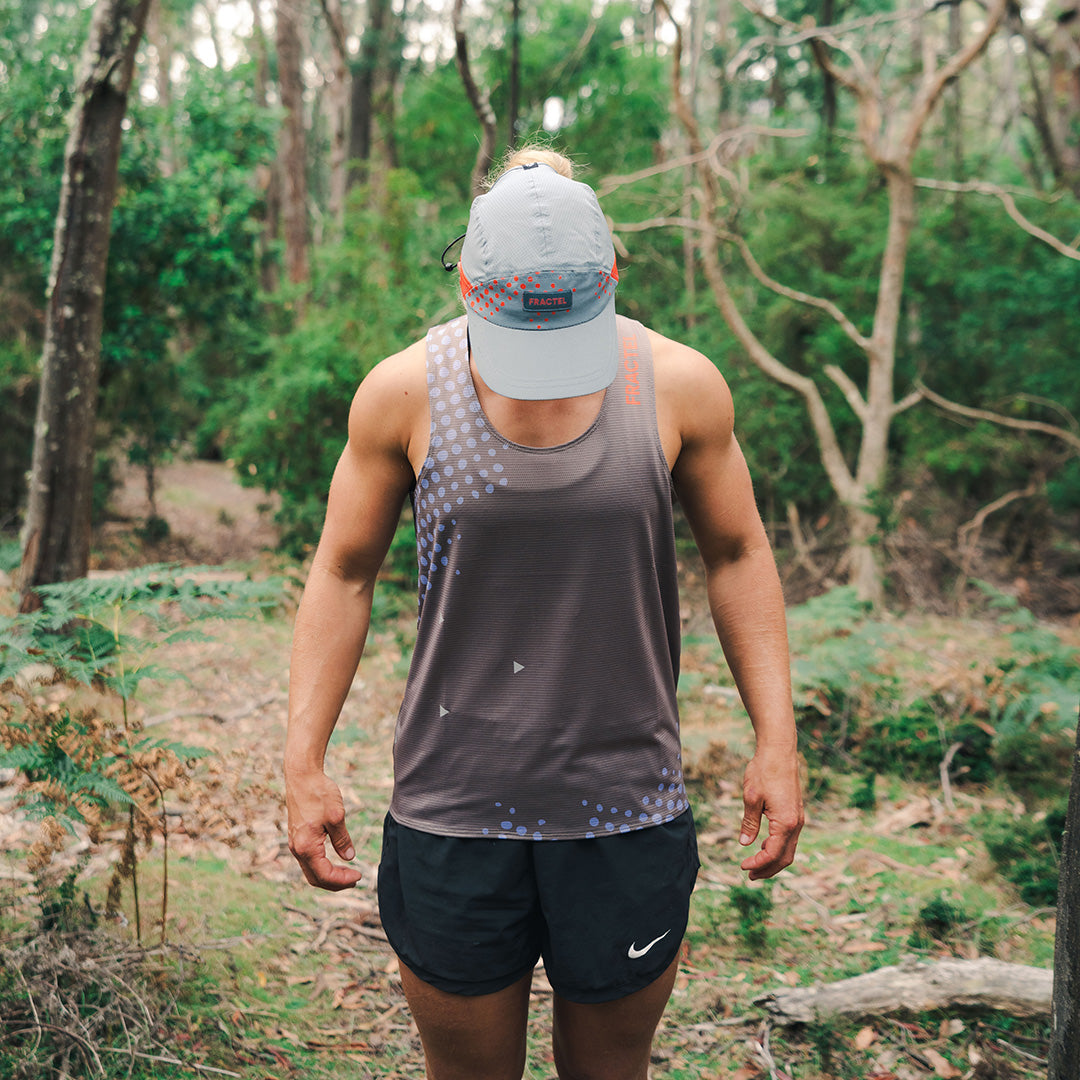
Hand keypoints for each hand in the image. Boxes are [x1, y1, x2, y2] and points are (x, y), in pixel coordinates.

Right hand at [285, 769, 362, 890]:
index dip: (342, 880)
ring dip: (329, 875)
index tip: (359, 875)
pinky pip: (308, 860)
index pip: (324, 875)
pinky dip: (322, 866)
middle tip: (355, 878)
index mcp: (306, 846)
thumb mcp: (336, 816)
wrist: (302, 775)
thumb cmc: (319, 793)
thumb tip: (350, 858)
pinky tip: (335, 860)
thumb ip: (342, 839)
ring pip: (311, 870)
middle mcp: (297, 848)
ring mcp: (295, 843)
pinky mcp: (297, 837)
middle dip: (336, 882)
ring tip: (348, 872)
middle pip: (315, 878)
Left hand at [738, 747, 802, 879]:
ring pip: (789, 849)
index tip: (743, 867)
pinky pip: (789, 838)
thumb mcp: (751, 797)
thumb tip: (744, 843)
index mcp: (785, 822)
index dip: (758, 864)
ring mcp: (798, 819)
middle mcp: (796, 824)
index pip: (773, 854)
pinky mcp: (796, 813)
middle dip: (768, 869)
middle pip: (785, 857)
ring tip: (755, 865)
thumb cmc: (764, 771)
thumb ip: (749, 823)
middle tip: (750, 875)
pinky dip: (777, 848)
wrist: (779, 751)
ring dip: (773, 860)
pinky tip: (764, 845)